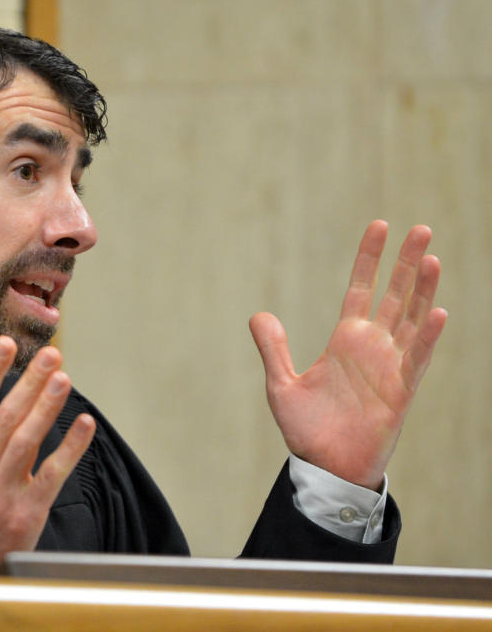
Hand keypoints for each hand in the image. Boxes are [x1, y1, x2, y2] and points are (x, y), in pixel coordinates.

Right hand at [0, 336, 95, 574]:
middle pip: (8, 418)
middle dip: (30, 382)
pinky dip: (71, 449)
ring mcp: (5, 491)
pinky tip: (84, 424)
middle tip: (50, 354)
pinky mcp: (28, 511)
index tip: (5, 344)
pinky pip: (53, 474)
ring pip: (30, 441)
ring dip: (49, 407)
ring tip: (64, 378)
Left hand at [249, 220, 446, 489]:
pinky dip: (427, 337)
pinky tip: (435, 312)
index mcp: (345, 341)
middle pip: (394, 295)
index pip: (361, 289)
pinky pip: (417, 359)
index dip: (370, 259)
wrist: (325, 467)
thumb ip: (273, 348)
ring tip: (430, 258)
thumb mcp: (280, 384)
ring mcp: (390, 366)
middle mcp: (372, 347)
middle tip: (422, 229)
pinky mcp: (401, 391)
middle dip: (406, 263)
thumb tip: (258, 314)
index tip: (380, 226)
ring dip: (422, 291)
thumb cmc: (307, 430)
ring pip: (412, 320)